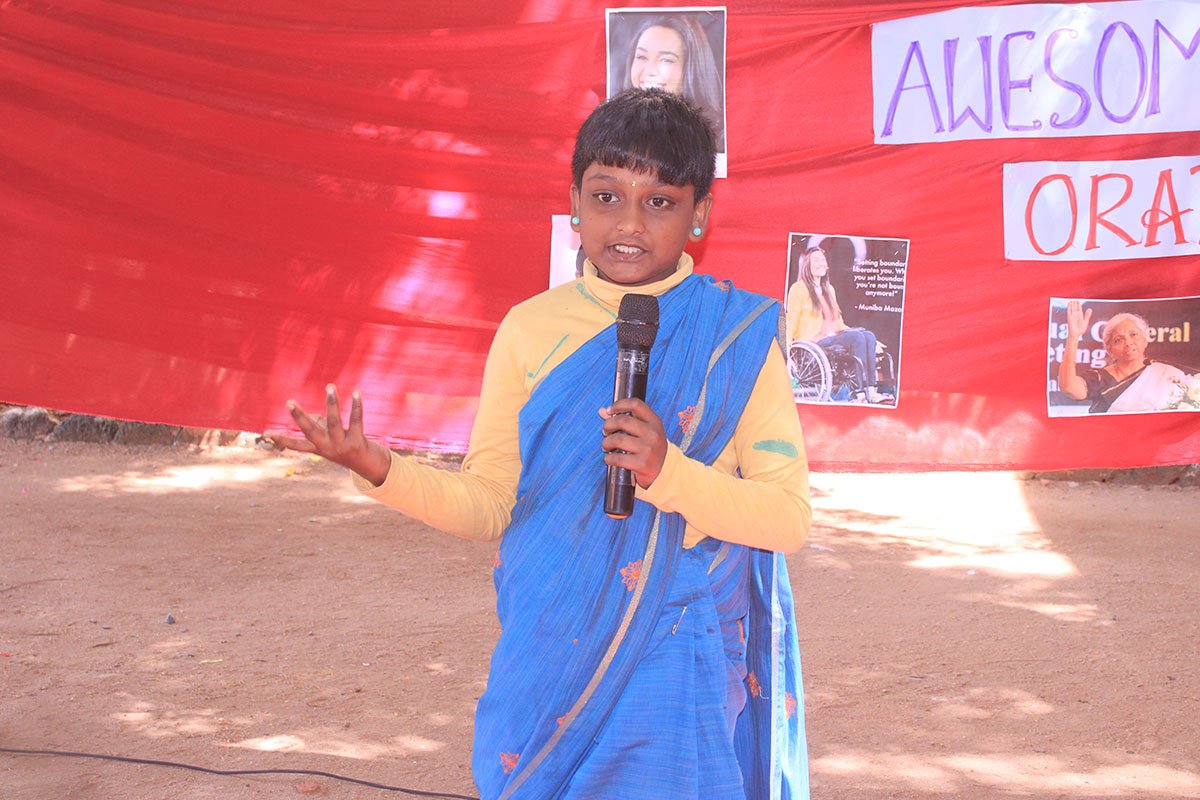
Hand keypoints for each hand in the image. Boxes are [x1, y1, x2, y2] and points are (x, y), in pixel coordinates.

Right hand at [264, 384, 391, 486]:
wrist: (368, 465)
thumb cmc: (345, 447)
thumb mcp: (329, 440)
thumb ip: (318, 425)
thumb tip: (308, 414)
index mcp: (318, 449)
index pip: (295, 445)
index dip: (280, 439)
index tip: (265, 433)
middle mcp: (327, 448)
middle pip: (310, 432)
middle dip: (299, 417)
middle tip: (289, 402)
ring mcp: (342, 446)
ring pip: (334, 422)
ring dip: (332, 403)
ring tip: (330, 387)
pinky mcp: (357, 442)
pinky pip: (355, 420)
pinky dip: (356, 406)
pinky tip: (356, 393)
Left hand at [599, 398, 666, 488]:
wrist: (664, 471)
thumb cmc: (650, 448)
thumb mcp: (643, 431)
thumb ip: (625, 419)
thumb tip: (602, 411)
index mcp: (654, 422)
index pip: (636, 404)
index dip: (619, 405)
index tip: (610, 410)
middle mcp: (653, 433)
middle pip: (623, 421)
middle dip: (608, 425)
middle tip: (605, 431)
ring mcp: (648, 449)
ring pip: (617, 439)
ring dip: (606, 442)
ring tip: (606, 446)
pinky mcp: (642, 464)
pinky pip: (617, 458)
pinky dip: (608, 458)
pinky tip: (609, 458)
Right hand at [1066, 300, 1091, 341]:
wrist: (1076, 334)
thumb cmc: (1080, 329)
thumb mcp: (1085, 321)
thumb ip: (1087, 315)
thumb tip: (1090, 309)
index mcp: (1080, 315)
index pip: (1079, 308)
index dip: (1079, 304)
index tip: (1078, 299)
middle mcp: (1076, 315)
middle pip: (1075, 307)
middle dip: (1075, 303)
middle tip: (1074, 298)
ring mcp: (1072, 316)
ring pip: (1072, 308)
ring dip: (1072, 304)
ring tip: (1071, 299)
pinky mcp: (1070, 318)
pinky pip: (1069, 311)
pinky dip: (1069, 307)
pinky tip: (1069, 304)